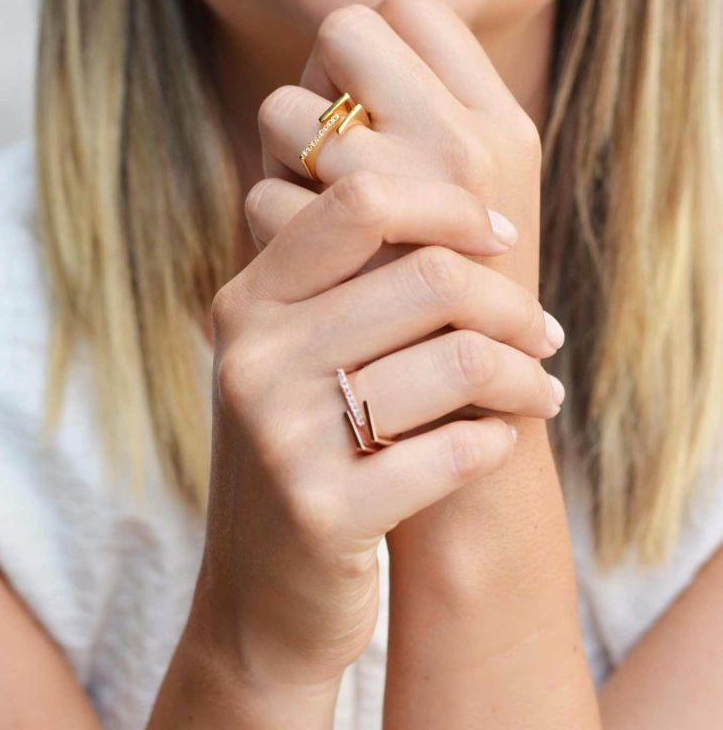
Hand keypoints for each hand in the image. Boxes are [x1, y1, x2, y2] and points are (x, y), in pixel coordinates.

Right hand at [254, 0, 557, 568]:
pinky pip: (455, 450)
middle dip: (512, 302)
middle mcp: (252, 358)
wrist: (261, 591)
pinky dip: (497, 441)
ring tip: (538, 391)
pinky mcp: (321, 512)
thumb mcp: (289, 360)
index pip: (360, 201)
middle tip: (541, 333)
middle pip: (428, 274)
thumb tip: (445, 196)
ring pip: (457, 359)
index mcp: (247, 302)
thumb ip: (334, 282)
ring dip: (522, 377)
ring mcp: (280, 438)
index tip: (497, 235)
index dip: (448, 204)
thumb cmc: (299, 455)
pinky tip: (496, 442)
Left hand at [259, 0, 543, 292]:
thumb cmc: (467, 311)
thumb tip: (329, 86)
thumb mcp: (476, 215)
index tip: (367, 104)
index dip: (372, 47)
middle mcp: (466, 141)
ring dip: (286, 159)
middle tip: (335, 149)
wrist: (478, 419)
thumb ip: (421, 138)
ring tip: (325, 217)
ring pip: (285, 113)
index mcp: (504, 124)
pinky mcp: (348, 258)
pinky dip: (272, 229)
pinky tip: (310, 270)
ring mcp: (408, 193)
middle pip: (345, 32)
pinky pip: (264, 198)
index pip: (411, 9)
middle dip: (322, 87)